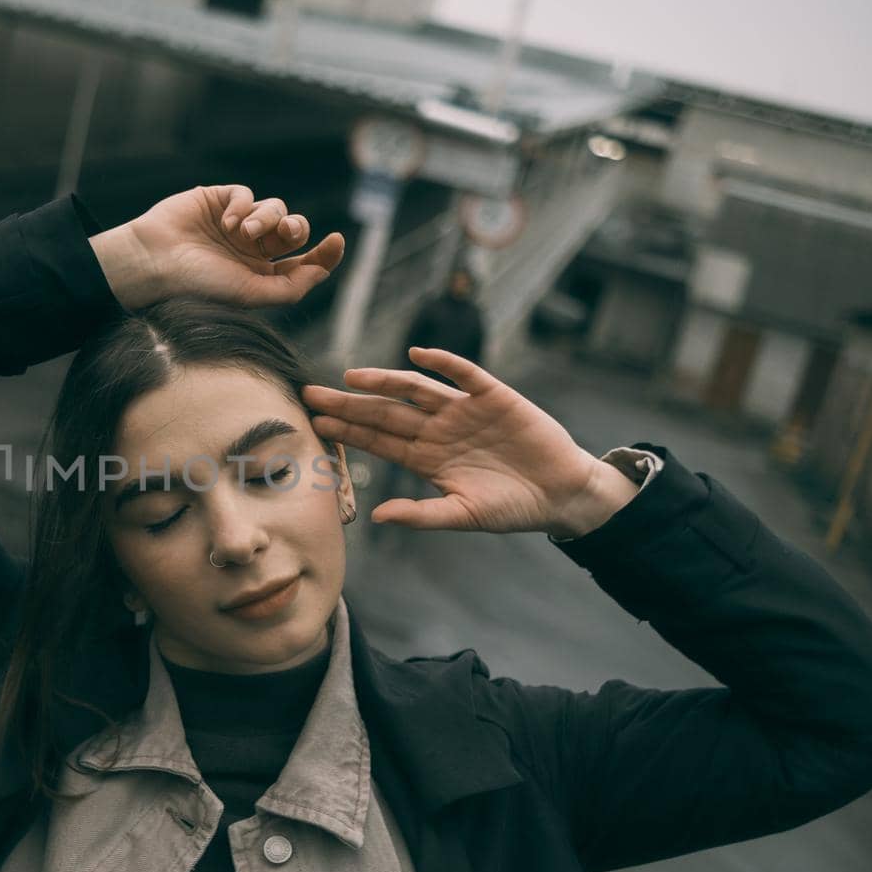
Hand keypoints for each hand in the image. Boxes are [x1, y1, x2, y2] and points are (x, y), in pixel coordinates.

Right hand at [89, 185, 345, 310]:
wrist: (156, 261)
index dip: (325, 253)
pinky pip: (247, 195)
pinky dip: (242, 206)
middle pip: (294, 230)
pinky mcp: (219, 200)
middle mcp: (252, 249)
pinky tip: (225, 222)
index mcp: (261, 275)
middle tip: (286, 234)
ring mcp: (236, 223)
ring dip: (266, 218)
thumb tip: (322, 272)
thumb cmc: (200, 284)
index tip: (337, 242)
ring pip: (274, 209)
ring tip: (242, 232)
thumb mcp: (251, 294)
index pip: (303, 263)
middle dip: (296, 229)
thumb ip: (291, 287)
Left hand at [301, 348, 639, 536]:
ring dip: (385, 381)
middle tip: (310, 393)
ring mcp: (463, 410)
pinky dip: (444, 363)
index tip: (314, 423)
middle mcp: (438, 429)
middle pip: (386, 412)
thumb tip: (376, 515)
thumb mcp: (463, 515)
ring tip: (352, 376)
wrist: (562, 494)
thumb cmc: (512, 508)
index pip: (378, 440)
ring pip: (416, 390)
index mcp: (426, 458)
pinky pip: (465, 375)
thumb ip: (421, 515)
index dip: (347, 431)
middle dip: (349, 403)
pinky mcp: (494, 396)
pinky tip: (418, 355)